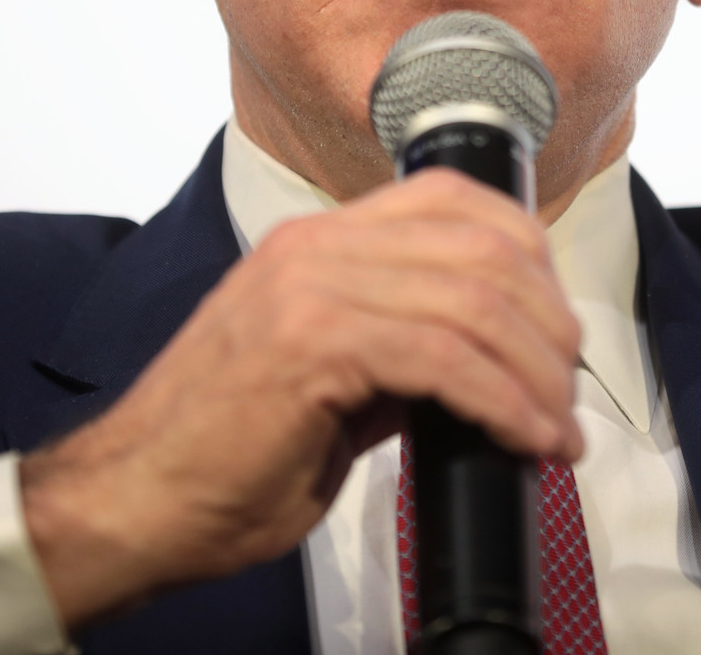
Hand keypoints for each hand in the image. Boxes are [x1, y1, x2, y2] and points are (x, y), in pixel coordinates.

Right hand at [16, 167, 584, 628]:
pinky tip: (526, 439)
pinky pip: (446, 359)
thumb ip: (396, 351)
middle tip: (567, 389)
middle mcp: (315, 247)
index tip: (553, 324)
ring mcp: (311, 288)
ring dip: (538, 375)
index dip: (526, 253)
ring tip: (557, 428)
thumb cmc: (221, 454)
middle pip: (482, 248)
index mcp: (317, 242)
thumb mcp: (326, 381)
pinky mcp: (312, 346)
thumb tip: (478, 364)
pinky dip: (505, 403)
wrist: (133, 500)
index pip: (452, 200)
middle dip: (547, 323)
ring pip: (475, 302)